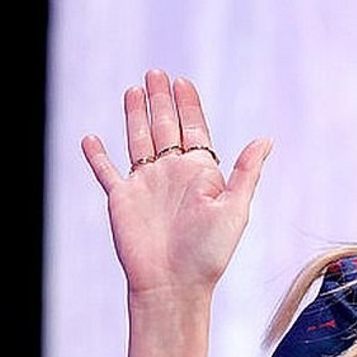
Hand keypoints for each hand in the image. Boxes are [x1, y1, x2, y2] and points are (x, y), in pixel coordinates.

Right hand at [81, 69, 271, 298]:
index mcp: (200, 174)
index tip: (183, 81)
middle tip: (156, 72)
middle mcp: (172, 175)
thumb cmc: (209, 252)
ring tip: (133, 89)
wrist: (173, 284)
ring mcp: (146, 185)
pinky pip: (107, 172)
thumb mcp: (234, 208)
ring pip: (138, 140)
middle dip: (161, 100)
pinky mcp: (121, 199)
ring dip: (135, 115)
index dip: (189, 105)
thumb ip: (245, 172)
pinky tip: (91, 138)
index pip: (194, 130)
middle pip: (165, 128)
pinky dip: (97, 156)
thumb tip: (266, 139)